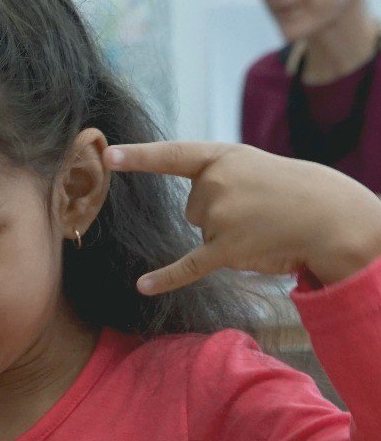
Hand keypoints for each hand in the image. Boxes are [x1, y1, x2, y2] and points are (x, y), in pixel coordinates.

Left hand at [105, 141, 380, 290]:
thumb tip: (194, 212)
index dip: (139, 156)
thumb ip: (219, 179)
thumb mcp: (253, 168)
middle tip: (258, 209)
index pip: (174, 156)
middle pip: (193, 209)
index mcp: (224, 156)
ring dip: (227, 236)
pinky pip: (186, 266)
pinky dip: (164, 278)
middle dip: (221, 214)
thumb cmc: (292, 193)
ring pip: (201, 233)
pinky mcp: (225, 249)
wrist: (331, 217)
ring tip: (260, 226)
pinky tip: (142, 286)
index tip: (108, 154)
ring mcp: (221, 216)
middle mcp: (217, 182)